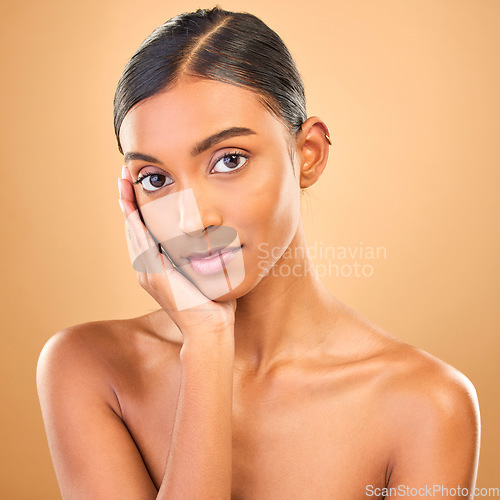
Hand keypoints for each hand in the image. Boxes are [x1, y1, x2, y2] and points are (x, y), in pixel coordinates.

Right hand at [118, 166, 236, 338]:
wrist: (211, 330)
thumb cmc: (214, 306)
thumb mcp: (206, 274)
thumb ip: (204, 258)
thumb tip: (217, 242)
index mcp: (158, 268)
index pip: (146, 231)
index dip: (141, 207)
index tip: (141, 185)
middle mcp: (147, 269)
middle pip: (134, 226)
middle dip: (130, 199)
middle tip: (126, 173)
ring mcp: (147, 272)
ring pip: (133, 229)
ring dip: (127, 203)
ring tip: (124, 179)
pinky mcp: (152, 274)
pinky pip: (140, 240)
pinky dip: (134, 219)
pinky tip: (130, 200)